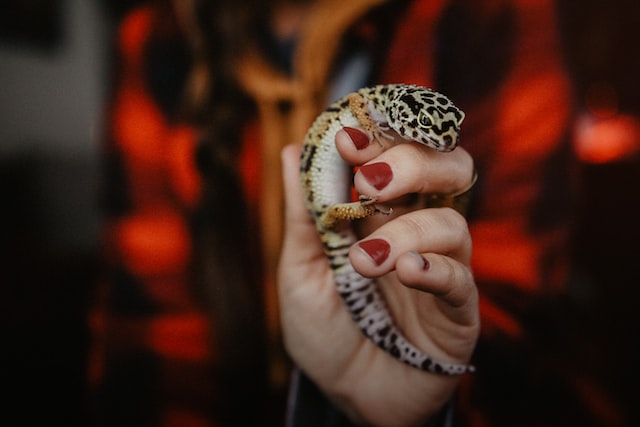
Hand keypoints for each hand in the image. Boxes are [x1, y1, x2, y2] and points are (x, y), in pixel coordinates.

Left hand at [278, 128, 479, 426]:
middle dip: (410, 162)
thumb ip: (303, 214)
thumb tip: (294, 150)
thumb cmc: (324, 332)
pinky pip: (462, 279)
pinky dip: (436, 269)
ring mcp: (441, 267)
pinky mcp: (458, 311)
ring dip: (406, 232)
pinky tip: (406, 274)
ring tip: (364, 262)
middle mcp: (416, 230)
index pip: (398, 154)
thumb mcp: (300, 271)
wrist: (348, 396)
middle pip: (446, 168)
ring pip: (451, 223)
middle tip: (369, 184)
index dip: (381, 135)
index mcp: (380, 214)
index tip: (347, 138)